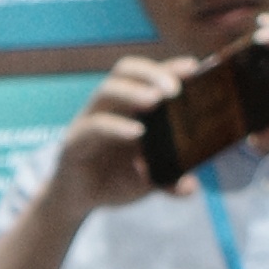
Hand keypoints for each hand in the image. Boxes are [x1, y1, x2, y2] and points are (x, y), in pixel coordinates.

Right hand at [46, 53, 189, 215]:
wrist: (80, 200)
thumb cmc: (116, 178)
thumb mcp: (148, 180)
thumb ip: (169, 179)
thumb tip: (190, 188)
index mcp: (130, 106)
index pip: (149, 76)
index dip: (170, 68)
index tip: (194, 68)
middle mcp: (109, 106)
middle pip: (126, 70)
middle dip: (152, 73)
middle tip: (174, 89)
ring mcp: (89, 120)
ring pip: (107, 91)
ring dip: (133, 92)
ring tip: (155, 100)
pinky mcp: (74, 141)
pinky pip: (94, 126)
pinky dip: (117, 127)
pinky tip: (136, 133)